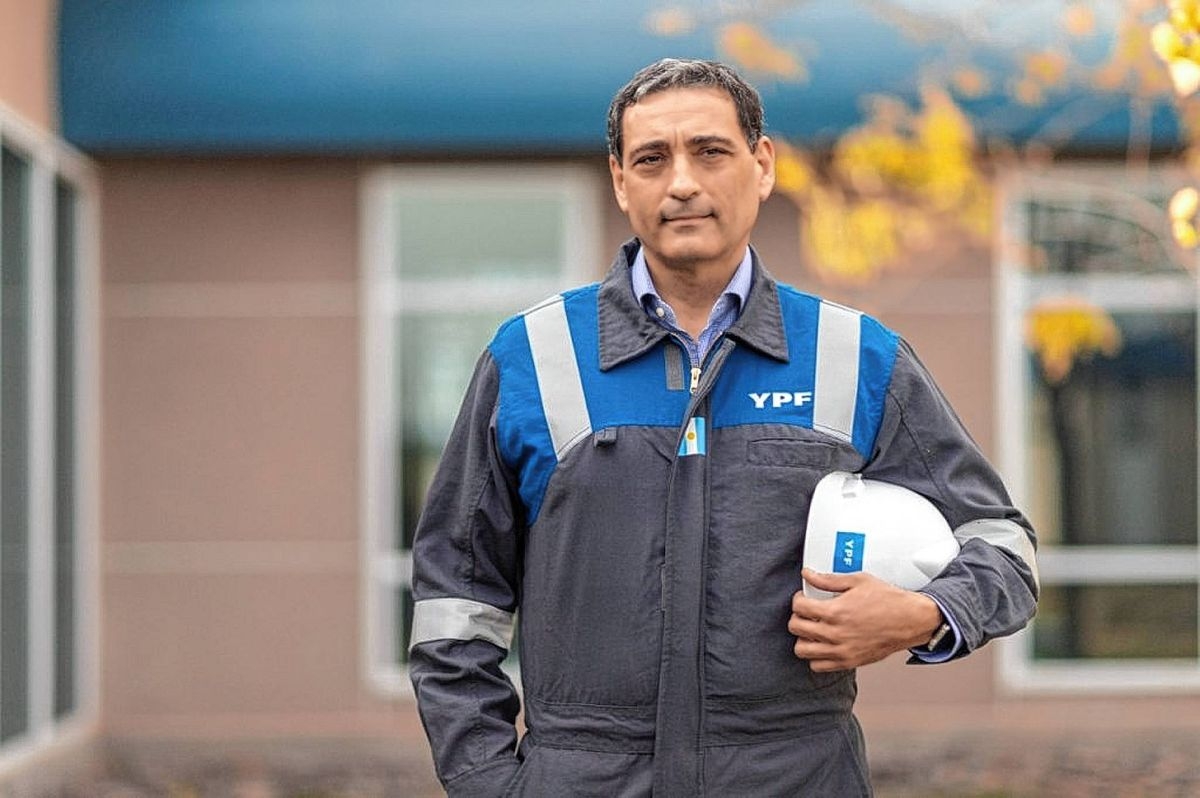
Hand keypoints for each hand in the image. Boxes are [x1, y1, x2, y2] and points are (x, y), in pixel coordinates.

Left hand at [788, 568, 942, 671]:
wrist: (910, 620)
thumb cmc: (888, 600)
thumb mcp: (857, 581)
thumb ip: (828, 580)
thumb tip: (808, 574)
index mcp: (835, 611)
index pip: (799, 607)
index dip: (798, 599)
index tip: (804, 598)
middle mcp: (835, 634)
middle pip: (796, 628)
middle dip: (798, 617)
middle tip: (807, 612)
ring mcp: (841, 651)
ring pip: (802, 650)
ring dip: (803, 638)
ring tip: (813, 629)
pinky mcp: (849, 662)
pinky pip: (818, 666)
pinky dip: (816, 656)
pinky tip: (823, 644)